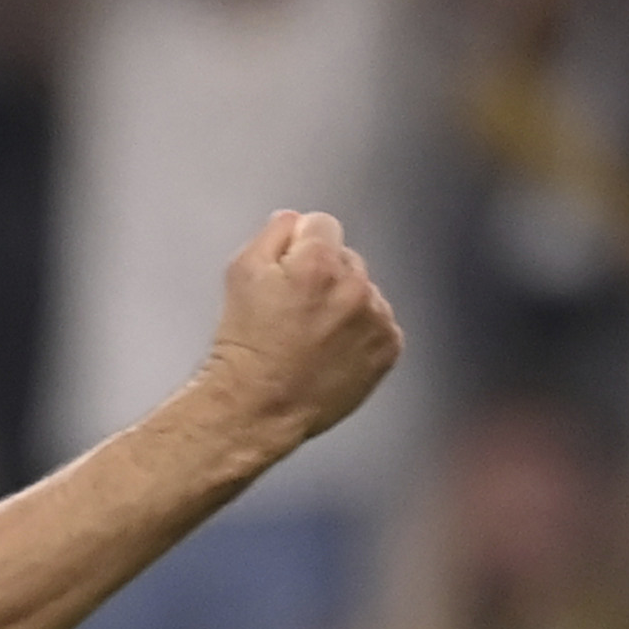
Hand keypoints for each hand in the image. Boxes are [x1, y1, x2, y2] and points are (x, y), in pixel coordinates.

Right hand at [197, 212, 402, 456]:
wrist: (258, 407)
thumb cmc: (244, 343)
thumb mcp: (241, 271)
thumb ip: (275, 232)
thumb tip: (298, 221)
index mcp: (319, 262)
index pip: (322, 225)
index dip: (299, 246)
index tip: (286, 275)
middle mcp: (355, 288)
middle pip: (346, 258)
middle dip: (325, 276)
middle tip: (295, 312)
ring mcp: (376, 320)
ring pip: (365, 291)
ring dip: (345, 305)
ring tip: (312, 337)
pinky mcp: (387, 349)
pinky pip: (379, 324)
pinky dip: (360, 334)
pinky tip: (331, 352)